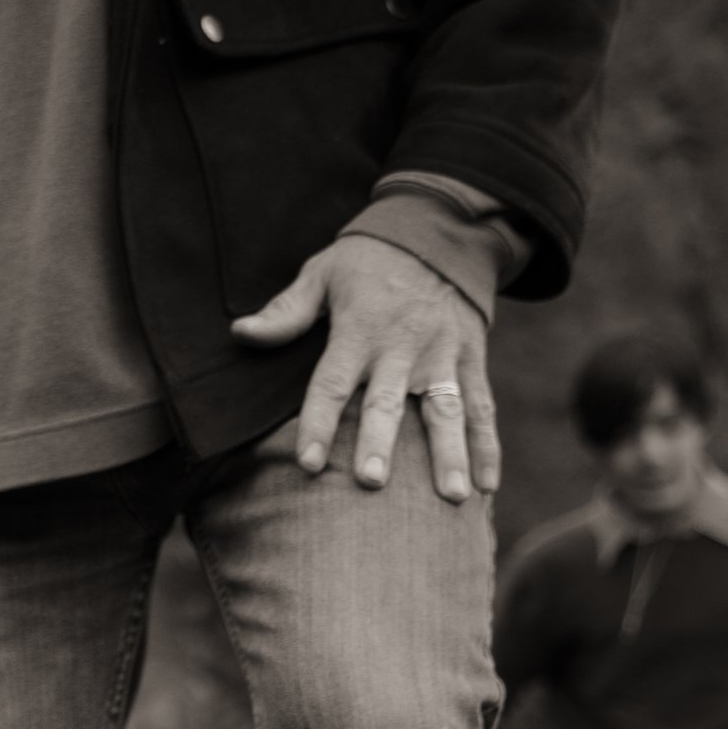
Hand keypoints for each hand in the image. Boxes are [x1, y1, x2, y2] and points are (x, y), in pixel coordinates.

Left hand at [233, 236, 497, 502]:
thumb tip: (241, 334)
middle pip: (389, 402)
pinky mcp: (472, 359)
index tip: (308, 464)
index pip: (333, 382)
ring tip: (450, 499)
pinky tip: (486, 487)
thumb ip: (287, 311)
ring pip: (447, 410)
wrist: (441, 228)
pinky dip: (487, 447)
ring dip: (449, 455)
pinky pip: (482, 406)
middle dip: (381, 443)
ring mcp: (444, 354)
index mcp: (361, 329)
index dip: (319, 422)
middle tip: (372, 483)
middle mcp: (404, 346)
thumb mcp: (324, 273)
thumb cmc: (369, 261)